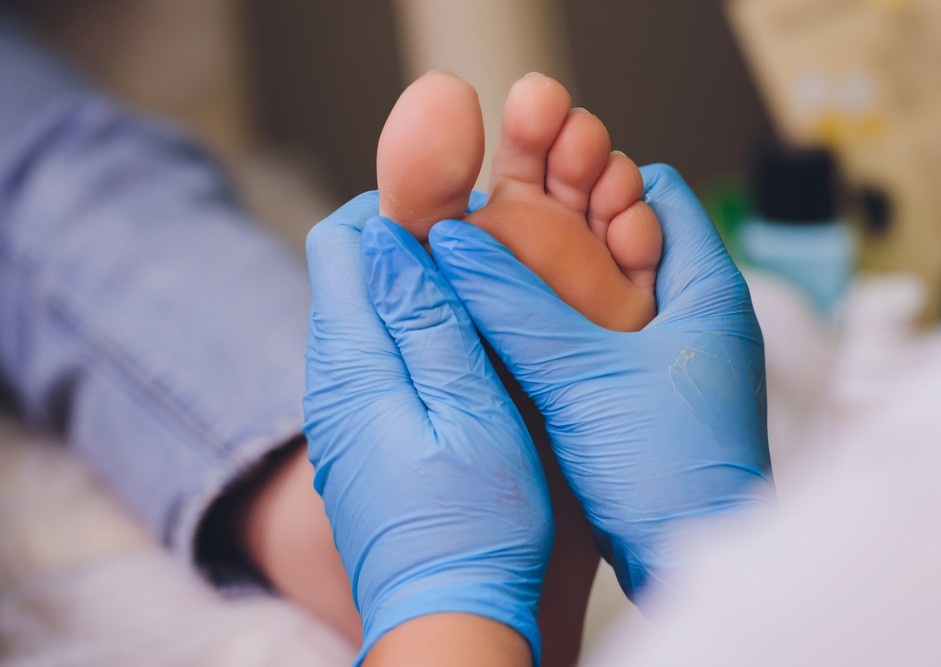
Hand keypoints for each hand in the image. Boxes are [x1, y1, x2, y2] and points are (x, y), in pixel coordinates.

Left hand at [303, 192, 551, 664]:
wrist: (447, 616)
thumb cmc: (474, 521)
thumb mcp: (469, 410)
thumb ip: (428, 320)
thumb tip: (393, 237)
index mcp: (352, 362)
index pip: (342, 242)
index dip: (397, 211)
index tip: (461, 220)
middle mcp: (329, 380)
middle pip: (347, 272)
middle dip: (408, 246)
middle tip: (485, 257)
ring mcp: (339, 411)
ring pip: (363, 312)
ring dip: (414, 291)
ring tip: (483, 302)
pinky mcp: (356, 436)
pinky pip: (373, 356)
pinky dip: (412, 334)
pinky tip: (465, 356)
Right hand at [425, 164, 776, 600]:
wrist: (692, 561)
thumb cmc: (667, 470)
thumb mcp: (578, 376)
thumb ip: (512, 304)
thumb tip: (449, 240)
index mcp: (707, 287)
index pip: (656, 190)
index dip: (598, 178)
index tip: (540, 187)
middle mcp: (697, 315)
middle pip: (624, 237)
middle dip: (564, 226)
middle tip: (498, 224)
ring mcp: (671, 358)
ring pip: (605, 291)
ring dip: (554, 282)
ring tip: (493, 276)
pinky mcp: (647, 396)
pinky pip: (598, 339)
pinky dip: (560, 329)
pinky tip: (513, 336)